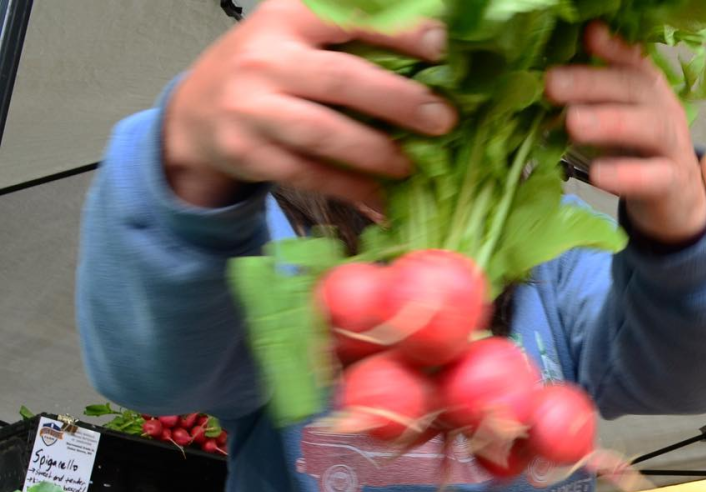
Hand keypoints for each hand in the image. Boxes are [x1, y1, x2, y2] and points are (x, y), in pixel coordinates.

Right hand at [162, 0, 456, 209]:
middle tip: (443, 119)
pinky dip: (350, 188)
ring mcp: (252, 108)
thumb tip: (435, 50)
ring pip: (325, 134)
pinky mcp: (248, 153)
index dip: (396, 30)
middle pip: (342, 80)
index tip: (440, 45)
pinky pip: (309, 174)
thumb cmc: (270, 70)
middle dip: (398, 101)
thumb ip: (352, 38)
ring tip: (412, 165)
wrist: (198, 113)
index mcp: (288, 17)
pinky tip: (381, 197)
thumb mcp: (300, 35)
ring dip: (376, 153)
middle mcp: (266, 58)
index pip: (347, 16)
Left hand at [546, 23, 705, 243]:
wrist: (678, 202)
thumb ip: (594, 98)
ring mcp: (673, 146)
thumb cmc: (638, 155)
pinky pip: (654, 177)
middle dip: (592, 83)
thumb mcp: (618, 121)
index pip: (632, 63)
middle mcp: (665, 111)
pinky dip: (627, 175)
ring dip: (610, 122)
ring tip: (572, 122)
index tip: (586, 36)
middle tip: (552, 83)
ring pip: (649, 127)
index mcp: (650, 92)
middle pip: (635, 89)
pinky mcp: (673, 183)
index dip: (612, 48)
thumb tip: (553, 75)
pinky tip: (598, 174)